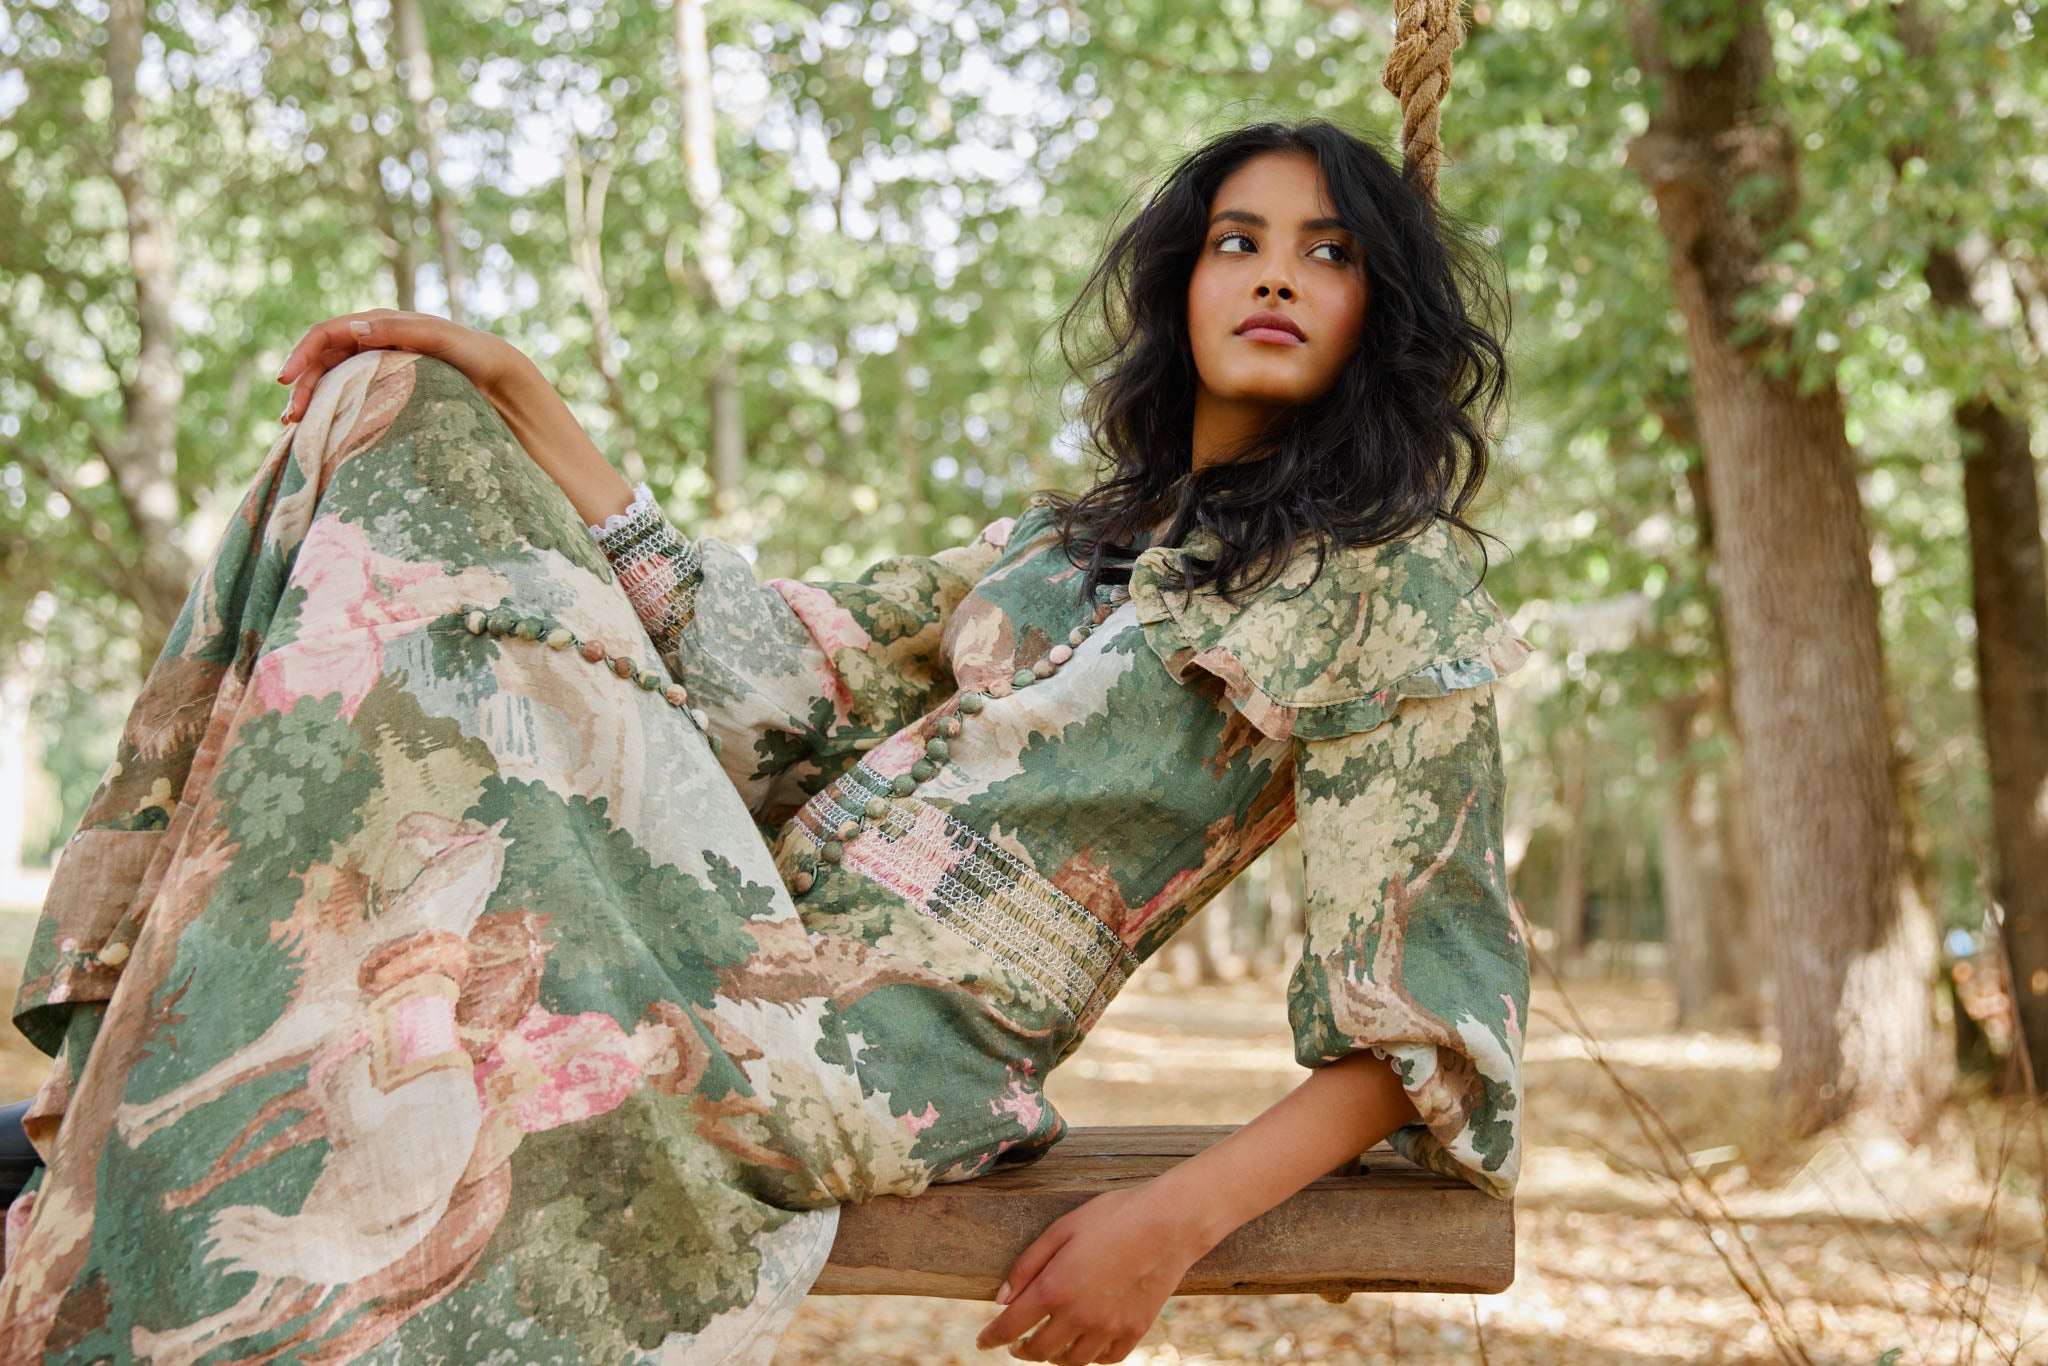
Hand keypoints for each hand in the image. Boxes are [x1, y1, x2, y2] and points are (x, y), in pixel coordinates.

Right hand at [275, 309, 525, 422]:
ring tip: (297, 429)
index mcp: (378, 324)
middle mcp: (372, 343)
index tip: (286, 380)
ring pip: (331, 381)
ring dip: (312, 402)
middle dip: (301, 386)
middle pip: (322, 361)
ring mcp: (377, 366)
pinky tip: (324, 432)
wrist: (498, 375)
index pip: (326, 334)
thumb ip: (400, 331)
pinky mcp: (386, 388)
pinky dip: (333, 412)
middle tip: (291, 419)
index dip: (302, 354)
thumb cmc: (472, 352)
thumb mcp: (438, 338)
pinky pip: (350, 397)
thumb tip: (354, 330)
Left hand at [974, 1184, 1210, 1363]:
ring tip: (1050, 1346)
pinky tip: (1087, 1345)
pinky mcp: (1135, 1331)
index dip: (992, 1338)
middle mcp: (1079, 1316)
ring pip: (1072, 1361)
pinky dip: (1091, 1358)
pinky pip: (1106, 1359)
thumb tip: (1002, 1299)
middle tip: (1017, 1345)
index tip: (983, 1342)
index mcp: (1054, 1289)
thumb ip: (1027, 1266)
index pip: (1010, 1327)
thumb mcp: (1061, 1229)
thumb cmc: (1112, 1217)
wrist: (1169, 1223)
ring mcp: (1108, 1328)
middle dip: (1022, 1351)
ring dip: (1054, 1357)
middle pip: (1039, 1352)